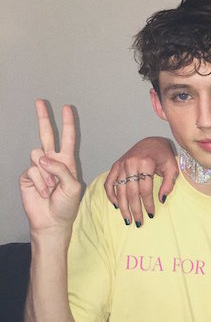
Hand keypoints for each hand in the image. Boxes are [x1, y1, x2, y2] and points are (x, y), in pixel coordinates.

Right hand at [19, 100, 81, 233]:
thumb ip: (61, 170)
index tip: (66, 108)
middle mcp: (52, 161)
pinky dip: (40, 182)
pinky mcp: (27, 175)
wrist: (52, 221)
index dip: (67, 124)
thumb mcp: (73, 187)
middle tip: (40, 101)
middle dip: (43, 118)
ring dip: (47, 174)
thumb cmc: (67, 205)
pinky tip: (43, 192)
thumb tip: (43, 158)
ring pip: (38, 155)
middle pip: (47, 135)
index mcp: (67, 161)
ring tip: (52, 188)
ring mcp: (38, 167)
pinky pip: (32, 170)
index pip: (67, 139)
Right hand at [103, 137, 177, 225]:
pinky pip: (109, 182)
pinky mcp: (116, 165)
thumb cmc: (163, 156)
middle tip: (138, 223)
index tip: (151, 215)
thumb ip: (169, 184)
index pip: (145, 189)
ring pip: (119, 190)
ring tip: (127, 219)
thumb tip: (162, 200)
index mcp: (145, 163)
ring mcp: (121, 164)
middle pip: (131, 192)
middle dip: (135, 209)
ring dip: (123, 207)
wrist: (151, 142)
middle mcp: (130, 164)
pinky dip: (111, 194)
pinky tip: (116, 205)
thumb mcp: (172, 168)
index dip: (148, 204)